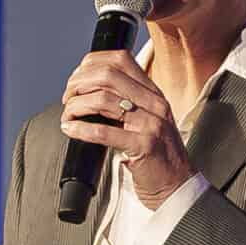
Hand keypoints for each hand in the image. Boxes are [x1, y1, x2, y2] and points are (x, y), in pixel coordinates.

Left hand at [59, 51, 195, 207]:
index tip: (76, 80)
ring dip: (76, 106)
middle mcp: (154, 103)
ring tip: (68, 115)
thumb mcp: (146, 120)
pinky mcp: (144, 146)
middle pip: (108, 75)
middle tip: (68, 99)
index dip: (91, 64)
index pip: (120, 59)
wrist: (178, 185)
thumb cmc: (156, 156)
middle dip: (78, 84)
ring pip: (103, 99)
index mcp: (153, 93)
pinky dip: (81, 128)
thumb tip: (88, 90)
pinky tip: (70, 129)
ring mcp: (151, 123)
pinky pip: (104, 131)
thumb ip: (126, 103)